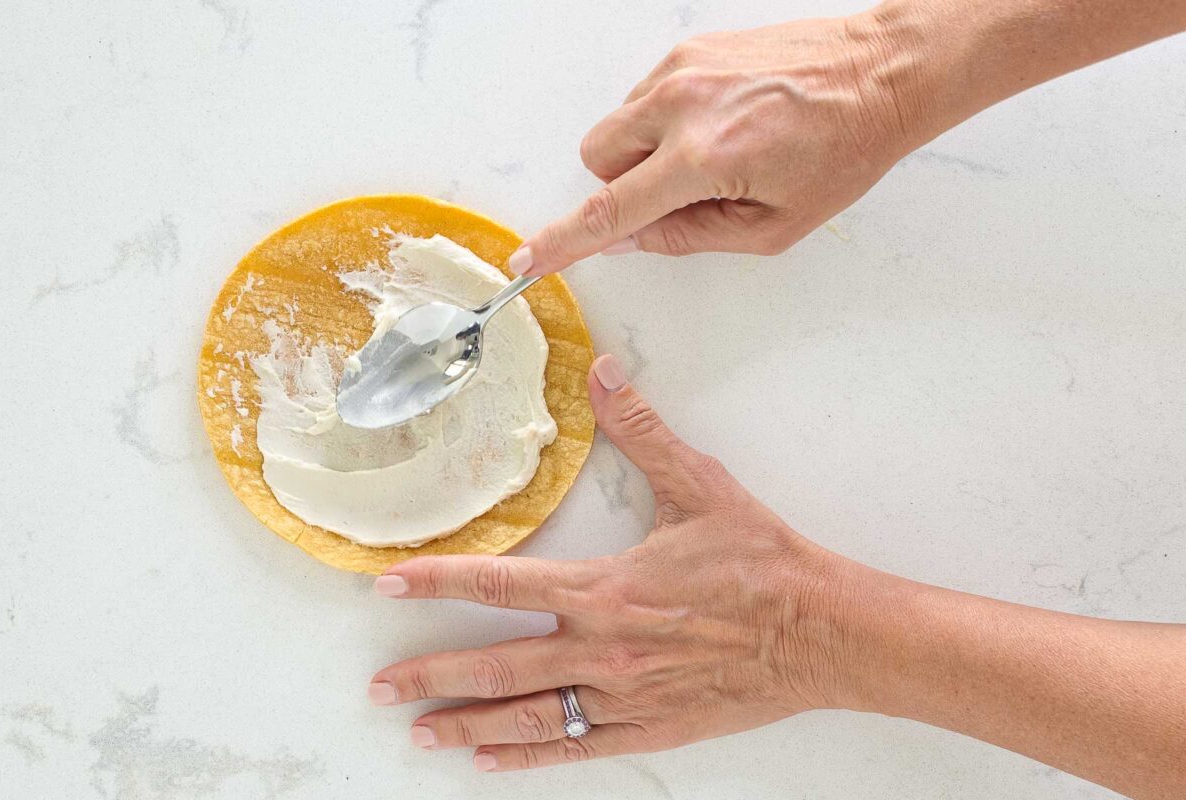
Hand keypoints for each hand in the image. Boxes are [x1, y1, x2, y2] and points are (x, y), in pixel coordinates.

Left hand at [367, 354, 851, 770]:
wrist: (819, 630)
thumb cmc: (760, 562)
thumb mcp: (699, 486)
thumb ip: (642, 431)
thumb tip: (604, 374)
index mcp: (605, 588)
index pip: (500, 584)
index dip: (437, 582)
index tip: (388, 583)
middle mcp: (601, 648)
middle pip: (495, 664)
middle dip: (430, 674)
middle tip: (380, 685)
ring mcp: (622, 695)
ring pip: (527, 714)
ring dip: (465, 724)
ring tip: (419, 732)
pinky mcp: (648, 726)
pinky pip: (575, 745)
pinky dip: (528, 754)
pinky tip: (492, 759)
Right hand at [510, 12, 928, 274]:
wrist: (880, 74)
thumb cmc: (842, 151)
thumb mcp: (773, 226)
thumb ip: (689, 236)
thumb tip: (630, 236)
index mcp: (703, 158)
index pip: (610, 209)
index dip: (563, 241)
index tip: (528, 259)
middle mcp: (682, 105)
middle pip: (597, 158)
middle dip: (622, 185)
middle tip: (681, 194)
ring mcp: (684, 68)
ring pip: (618, 124)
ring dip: (644, 152)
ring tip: (712, 154)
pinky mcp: (692, 47)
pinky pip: (646, 96)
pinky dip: (664, 121)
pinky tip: (720, 123)